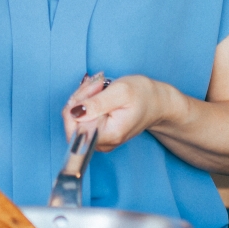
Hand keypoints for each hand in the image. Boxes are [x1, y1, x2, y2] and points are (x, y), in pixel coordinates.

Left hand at [66, 74, 180, 151]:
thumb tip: (74, 113)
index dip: (77, 104)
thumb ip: (96, 103)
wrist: (156, 103)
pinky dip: (86, 101)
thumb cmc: (143, 95)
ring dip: (83, 97)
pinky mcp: (97, 133)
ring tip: (100, 87)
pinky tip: (98, 92)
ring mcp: (98, 139)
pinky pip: (81, 117)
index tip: (92, 90)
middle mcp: (101, 142)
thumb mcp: (120, 92)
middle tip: (97, 84)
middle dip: (80, 97)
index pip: (73, 127)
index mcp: (108, 135)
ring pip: (74, 117)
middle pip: (72, 121)